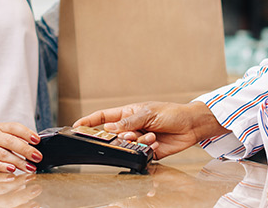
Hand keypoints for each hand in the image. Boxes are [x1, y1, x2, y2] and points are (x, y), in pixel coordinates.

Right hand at [0, 122, 42, 173]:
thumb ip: (12, 137)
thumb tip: (32, 144)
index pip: (14, 127)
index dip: (26, 133)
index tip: (37, 140)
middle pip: (10, 142)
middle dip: (26, 150)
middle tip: (37, 157)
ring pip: (3, 155)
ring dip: (18, 162)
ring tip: (30, 167)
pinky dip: (2, 167)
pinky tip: (12, 170)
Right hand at [74, 101, 225, 159]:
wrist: (190, 126)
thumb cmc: (171, 113)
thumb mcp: (148, 113)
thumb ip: (128, 122)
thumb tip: (108, 128)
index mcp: (128, 114)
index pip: (103, 117)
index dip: (89, 121)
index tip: (76, 126)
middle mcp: (131, 127)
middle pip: (114, 135)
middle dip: (120, 137)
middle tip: (130, 135)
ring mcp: (139, 139)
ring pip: (127, 146)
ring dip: (138, 142)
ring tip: (151, 136)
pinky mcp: (148, 151)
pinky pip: (140, 154)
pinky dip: (147, 149)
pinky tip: (156, 143)